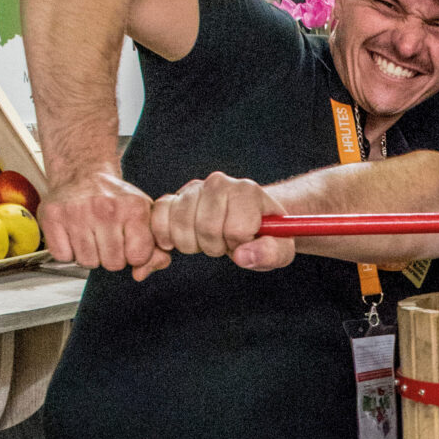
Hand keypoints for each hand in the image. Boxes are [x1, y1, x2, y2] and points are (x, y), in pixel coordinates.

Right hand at [41, 167, 168, 279]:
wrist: (82, 172)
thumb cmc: (115, 199)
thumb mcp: (145, 217)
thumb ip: (156, 249)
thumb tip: (140, 274)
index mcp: (134, 208)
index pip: (138, 257)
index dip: (134, 255)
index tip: (129, 240)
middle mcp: (105, 209)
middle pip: (112, 264)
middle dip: (111, 256)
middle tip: (106, 235)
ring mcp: (77, 212)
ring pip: (87, 262)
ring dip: (89, 254)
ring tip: (90, 233)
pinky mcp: (52, 216)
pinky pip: (63, 256)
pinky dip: (67, 251)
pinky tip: (73, 234)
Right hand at [149, 172, 289, 267]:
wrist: (247, 220)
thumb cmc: (265, 236)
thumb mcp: (281, 249)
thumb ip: (271, 253)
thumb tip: (242, 256)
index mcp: (248, 191)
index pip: (237, 228)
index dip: (240, 244)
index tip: (245, 240)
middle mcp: (219, 183)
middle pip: (206, 228)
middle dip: (216, 247)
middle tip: (225, 242)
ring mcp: (194, 188)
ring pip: (180, 226)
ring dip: (192, 244)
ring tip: (209, 239)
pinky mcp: (174, 197)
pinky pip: (158, 217)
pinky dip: (165, 236)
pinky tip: (181, 240)